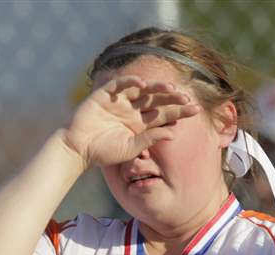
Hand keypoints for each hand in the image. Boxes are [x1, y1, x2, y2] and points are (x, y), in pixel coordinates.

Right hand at [61, 76, 199, 168]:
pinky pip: (120, 84)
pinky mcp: (105, 95)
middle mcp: (133, 110)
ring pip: (142, 89)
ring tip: (170, 89)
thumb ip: (149, 140)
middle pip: (157, 100)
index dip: (179, 111)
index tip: (196, 109)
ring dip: (156, 87)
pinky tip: (142, 83)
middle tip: (187, 98)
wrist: (78, 149)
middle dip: (172, 98)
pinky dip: (130, 81)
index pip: (164, 114)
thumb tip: (173, 134)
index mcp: (140, 123)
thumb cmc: (103, 152)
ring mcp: (120, 101)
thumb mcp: (129, 149)